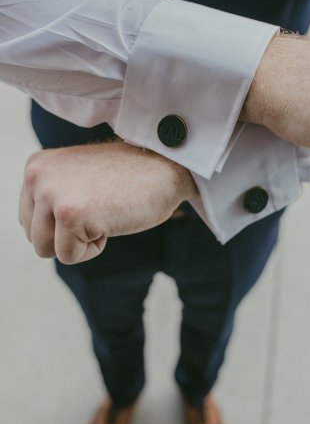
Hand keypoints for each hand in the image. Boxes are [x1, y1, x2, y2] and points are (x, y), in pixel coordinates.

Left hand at [19, 140, 196, 263]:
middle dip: (68, 236)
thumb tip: (35, 234)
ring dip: (79, 243)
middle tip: (100, 208)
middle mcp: (37, 177)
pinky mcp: (70, 216)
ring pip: (46, 249)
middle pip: (35, 238)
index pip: (30, 222)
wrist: (166, 167)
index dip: (63, 224)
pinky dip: (94, 249)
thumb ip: (50, 198)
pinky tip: (111, 220)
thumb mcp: (75, 180)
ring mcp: (51, 194)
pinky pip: (69, 256)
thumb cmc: (128, 180)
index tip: (91, 200)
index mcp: (36, 168)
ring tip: (102, 213)